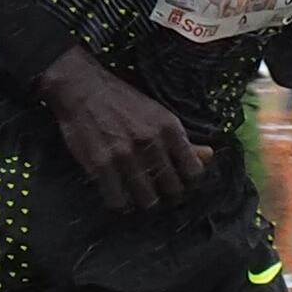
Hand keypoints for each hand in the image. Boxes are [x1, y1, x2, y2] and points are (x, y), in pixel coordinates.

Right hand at [42, 45, 206, 212]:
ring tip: (139, 194)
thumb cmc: (123, 101)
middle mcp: (150, 143)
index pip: (193, 171)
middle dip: (168, 194)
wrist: (82, 89)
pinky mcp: (101, 166)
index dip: (189, 182)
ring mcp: (125, 156)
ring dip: (144, 200)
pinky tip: (119, 194)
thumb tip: (209, 156)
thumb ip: (184, 139)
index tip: (180, 182)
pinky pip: (118, 201)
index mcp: (169, 128)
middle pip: (172, 189)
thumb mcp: (159, 114)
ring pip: (147, 199)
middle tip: (159, 190)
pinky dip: (120, 203)